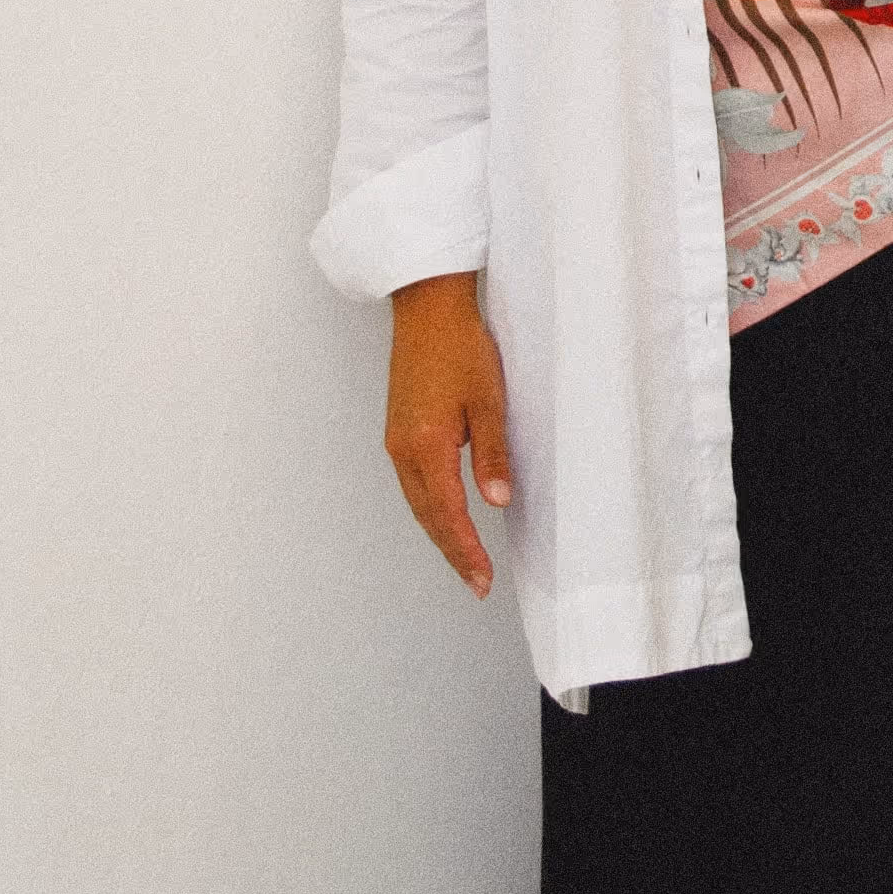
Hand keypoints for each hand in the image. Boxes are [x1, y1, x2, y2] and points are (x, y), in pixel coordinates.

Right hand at [385, 272, 512, 596]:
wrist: (427, 309)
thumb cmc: (461, 346)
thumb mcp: (489, 400)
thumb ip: (492, 454)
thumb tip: (496, 501)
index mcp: (425, 445)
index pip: (447, 513)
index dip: (465, 550)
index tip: (482, 579)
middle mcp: (403, 449)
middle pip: (427, 516)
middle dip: (452, 552)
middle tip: (477, 584)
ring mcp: (396, 441)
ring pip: (417, 503)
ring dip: (440, 534)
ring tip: (465, 561)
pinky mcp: (398, 431)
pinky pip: (412, 484)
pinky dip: (430, 509)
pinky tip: (446, 518)